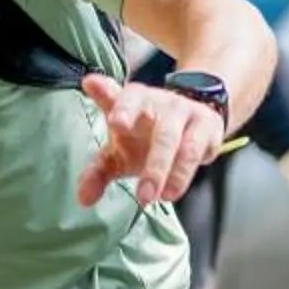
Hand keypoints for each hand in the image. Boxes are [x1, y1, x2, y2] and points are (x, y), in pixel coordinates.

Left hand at [77, 72, 226, 208]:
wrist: (190, 123)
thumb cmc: (144, 137)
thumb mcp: (117, 153)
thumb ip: (97, 172)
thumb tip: (83, 199)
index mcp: (130, 101)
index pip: (118, 95)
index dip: (106, 92)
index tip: (95, 90)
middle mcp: (157, 101)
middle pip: (151, 122)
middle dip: (148, 161)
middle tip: (140, 191)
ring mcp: (182, 110)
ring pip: (172, 139)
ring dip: (164, 170)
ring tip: (155, 197)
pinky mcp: (205, 124)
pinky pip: (196, 148)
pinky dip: (184, 172)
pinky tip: (173, 190)